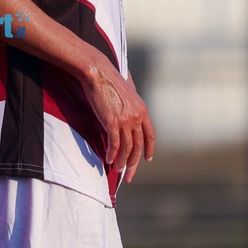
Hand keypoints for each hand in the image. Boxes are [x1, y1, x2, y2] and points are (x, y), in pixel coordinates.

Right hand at [80, 64, 155, 183]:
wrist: (98, 72)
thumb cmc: (108, 79)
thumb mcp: (126, 90)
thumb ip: (130, 102)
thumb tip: (128, 109)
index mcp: (142, 109)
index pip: (150, 135)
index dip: (149, 148)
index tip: (147, 160)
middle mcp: (137, 116)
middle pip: (139, 146)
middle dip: (134, 164)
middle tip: (129, 176)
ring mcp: (125, 120)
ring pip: (127, 148)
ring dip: (122, 162)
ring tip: (117, 171)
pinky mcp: (112, 122)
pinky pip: (114, 144)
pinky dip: (111, 154)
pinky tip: (108, 160)